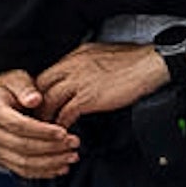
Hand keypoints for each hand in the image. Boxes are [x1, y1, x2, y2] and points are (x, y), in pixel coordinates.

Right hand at [0, 65, 77, 181]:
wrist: (3, 95)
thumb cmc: (13, 84)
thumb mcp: (18, 78)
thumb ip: (26, 88)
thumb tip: (35, 100)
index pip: (18, 125)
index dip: (42, 131)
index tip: (63, 132)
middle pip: (22, 147)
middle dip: (51, 147)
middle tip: (74, 143)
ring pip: (23, 163)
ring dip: (51, 162)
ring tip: (72, 156)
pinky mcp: (2, 158)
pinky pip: (23, 170)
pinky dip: (43, 171)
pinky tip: (62, 167)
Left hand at [32, 41, 171, 125]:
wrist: (149, 64)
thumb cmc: (132, 60)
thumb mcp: (101, 54)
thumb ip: (85, 64)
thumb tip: (78, 76)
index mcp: (75, 55)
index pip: (47, 72)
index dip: (40, 90)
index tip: (40, 103)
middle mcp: (72, 66)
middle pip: (41, 85)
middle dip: (36, 103)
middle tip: (36, 118)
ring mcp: (79, 81)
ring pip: (49, 100)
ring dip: (45, 117)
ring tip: (46, 129)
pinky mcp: (89, 97)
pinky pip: (66, 113)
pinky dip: (62, 125)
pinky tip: (64, 132)